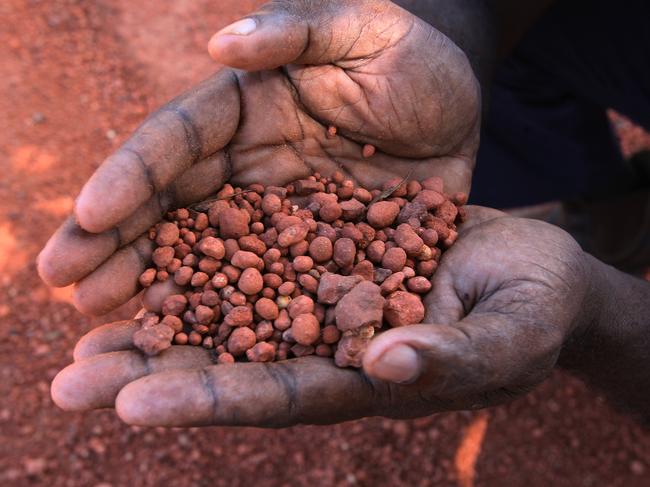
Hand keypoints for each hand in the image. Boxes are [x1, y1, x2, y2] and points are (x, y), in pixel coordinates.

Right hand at [37, 0, 479, 315]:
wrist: (457, 107)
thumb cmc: (411, 57)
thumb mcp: (362, 29)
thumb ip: (296, 32)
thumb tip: (220, 44)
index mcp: (243, 108)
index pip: (175, 141)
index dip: (130, 176)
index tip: (86, 216)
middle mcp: (245, 166)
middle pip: (171, 206)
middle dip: (118, 243)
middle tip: (65, 285)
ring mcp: (274, 216)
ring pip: (205, 254)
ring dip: (156, 289)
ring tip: (102, 326)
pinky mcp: (312, 252)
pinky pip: (264, 287)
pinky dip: (227, 316)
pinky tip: (192, 347)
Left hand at [51, 207, 594, 426]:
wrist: (533, 265)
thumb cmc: (534, 309)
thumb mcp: (509, 337)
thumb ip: (456, 357)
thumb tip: (391, 363)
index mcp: (368, 380)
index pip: (279, 396)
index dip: (210, 399)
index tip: (133, 403)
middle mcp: (331, 345)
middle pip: (233, 363)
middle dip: (154, 369)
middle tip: (70, 377)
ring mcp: (326, 296)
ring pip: (232, 305)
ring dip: (161, 309)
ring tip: (83, 312)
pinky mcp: (330, 251)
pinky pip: (260, 250)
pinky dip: (206, 252)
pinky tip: (155, 241)